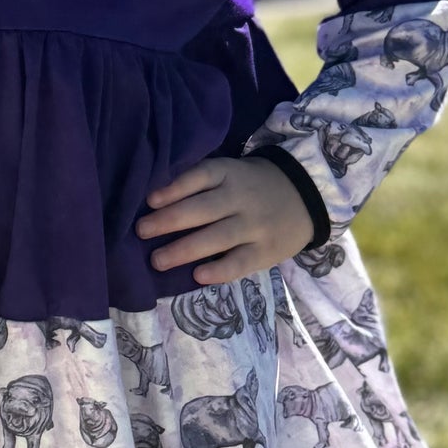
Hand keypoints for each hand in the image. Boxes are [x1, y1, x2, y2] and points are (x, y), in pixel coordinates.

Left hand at [135, 156, 311, 284]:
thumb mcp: (232, 172)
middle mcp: (240, 198)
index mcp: (230, 174)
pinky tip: (197, 276)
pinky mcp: (265, 251)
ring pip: (216, 238)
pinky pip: (239, 262)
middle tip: (141, 232)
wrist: (306, 197)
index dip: (174, 188)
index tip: (150, 201)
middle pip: (202, 209)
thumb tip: (155, 201)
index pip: (200, 177)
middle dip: (168, 221)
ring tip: (157, 260)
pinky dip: (218, 270)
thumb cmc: (254, 186)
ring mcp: (254, 226)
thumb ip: (201, 183)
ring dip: (184, 250)